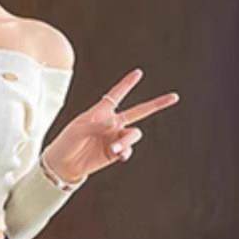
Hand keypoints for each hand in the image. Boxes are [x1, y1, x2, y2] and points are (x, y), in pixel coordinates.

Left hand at [43, 69, 179, 183]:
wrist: (63, 165)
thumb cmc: (67, 142)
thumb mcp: (79, 128)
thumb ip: (97, 123)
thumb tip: (114, 124)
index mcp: (101, 111)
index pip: (117, 95)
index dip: (127, 84)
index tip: (139, 73)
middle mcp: (112, 123)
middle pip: (139, 111)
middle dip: (157, 104)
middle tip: (174, 97)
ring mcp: (115, 138)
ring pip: (133, 135)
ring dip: (126, 141)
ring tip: (115, 148)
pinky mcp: (115, 153)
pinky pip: (127, 150)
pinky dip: (125, 152)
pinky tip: (119, 154)